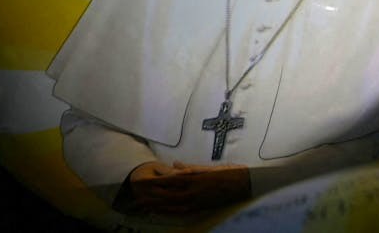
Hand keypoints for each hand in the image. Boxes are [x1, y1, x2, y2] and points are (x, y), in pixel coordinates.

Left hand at [125, 161, 250, 215]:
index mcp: (193, 178)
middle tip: (136, 198)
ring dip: (156, 206)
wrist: (242, 185)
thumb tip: (174, 165)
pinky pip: (181, 212)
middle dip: (150, 197)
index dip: (153, 182)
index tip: (140, 182)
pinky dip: (169, 212)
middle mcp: (192, 190)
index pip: (167, 180)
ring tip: (143, 206)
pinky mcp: (200, 208)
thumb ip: (189, 167)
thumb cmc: (227, 173)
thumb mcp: (207, 167)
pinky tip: (161, 213)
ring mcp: (196, 201)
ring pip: (171, 205)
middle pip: (165, 195)